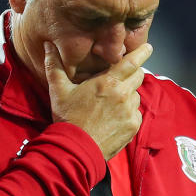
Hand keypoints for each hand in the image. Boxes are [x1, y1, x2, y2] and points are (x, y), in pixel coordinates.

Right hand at [45, 42, 152, 159]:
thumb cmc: (67, 118)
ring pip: (136, 95)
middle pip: (138, 76)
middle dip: (133, 73)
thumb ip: (55, 66)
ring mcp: (130, 112)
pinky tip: (113, 117)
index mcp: (108, 82)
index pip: (132, 62)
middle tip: (121, 77)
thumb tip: (47, 45)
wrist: (76, 149)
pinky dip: (128, 112)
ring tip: (110, 102)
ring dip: (128, 94)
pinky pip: (136, 113)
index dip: (142, 52)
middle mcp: (123, 95)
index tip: (148, 47)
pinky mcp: (133, 126)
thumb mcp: (58, 91)